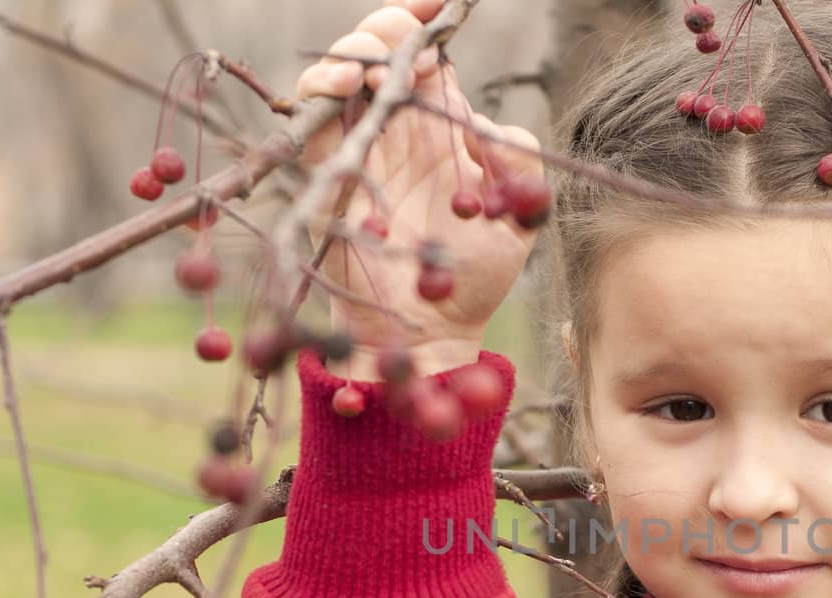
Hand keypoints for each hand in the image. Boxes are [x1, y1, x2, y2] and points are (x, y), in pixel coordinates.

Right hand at [295, 0, 544, 377]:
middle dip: (387, 27)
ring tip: (374, 66)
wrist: (433, 331)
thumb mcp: (520, 213)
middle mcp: (395, 127)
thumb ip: (518, 157)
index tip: (439, 4)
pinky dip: (324, 87)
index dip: (426, 20)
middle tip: (404, 34)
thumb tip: (485, 121)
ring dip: (354, 51)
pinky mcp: (326, 170)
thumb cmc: (474, 276)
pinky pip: (311, 113)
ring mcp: (358, 146)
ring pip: (339, 70)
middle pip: (377, 49)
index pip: (426, 52)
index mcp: (439, 124)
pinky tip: (349, 85)